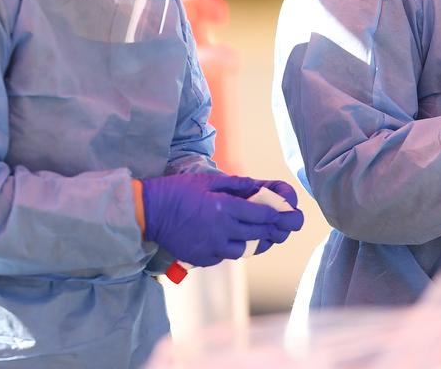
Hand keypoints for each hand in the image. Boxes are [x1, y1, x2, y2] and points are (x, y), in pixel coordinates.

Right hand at [140, 173, 303, 265]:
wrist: (148, 214)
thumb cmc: (177, 192)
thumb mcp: (207, 181)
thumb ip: (236, 185)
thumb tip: (259, 186)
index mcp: (225, 208)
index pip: (264, 215)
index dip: (281, 215)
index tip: (291, 214)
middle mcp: (223, 231)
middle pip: (260, 233)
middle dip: (277, 230)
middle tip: (287, 227)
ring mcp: (213, 248)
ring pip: (247, 249)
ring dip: (258, 241)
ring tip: (266, 235)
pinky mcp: (203, 259)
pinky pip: (227, 256)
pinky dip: (235, 248)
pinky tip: (237, 239)